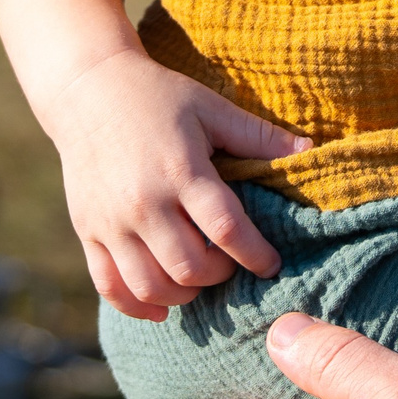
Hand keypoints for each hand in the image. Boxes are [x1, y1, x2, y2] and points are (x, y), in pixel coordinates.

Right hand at [42, 50, 313, 319]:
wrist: (88, 92)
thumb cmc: (159, 97)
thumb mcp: (211, 108)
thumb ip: (258, 135)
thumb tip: (310, 149)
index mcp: (181, 171)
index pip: (226, 228)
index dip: (255, 254)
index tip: (272, 264)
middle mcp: (144, 204)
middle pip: (189, 267)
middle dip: (220, 275)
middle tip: (232, 264)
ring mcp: (111, 222)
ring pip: (150, 286)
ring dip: (183, 294)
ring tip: (200, 280)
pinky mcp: (87, 232)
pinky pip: (110, 286)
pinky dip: (136, 306)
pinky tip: (161, 306)